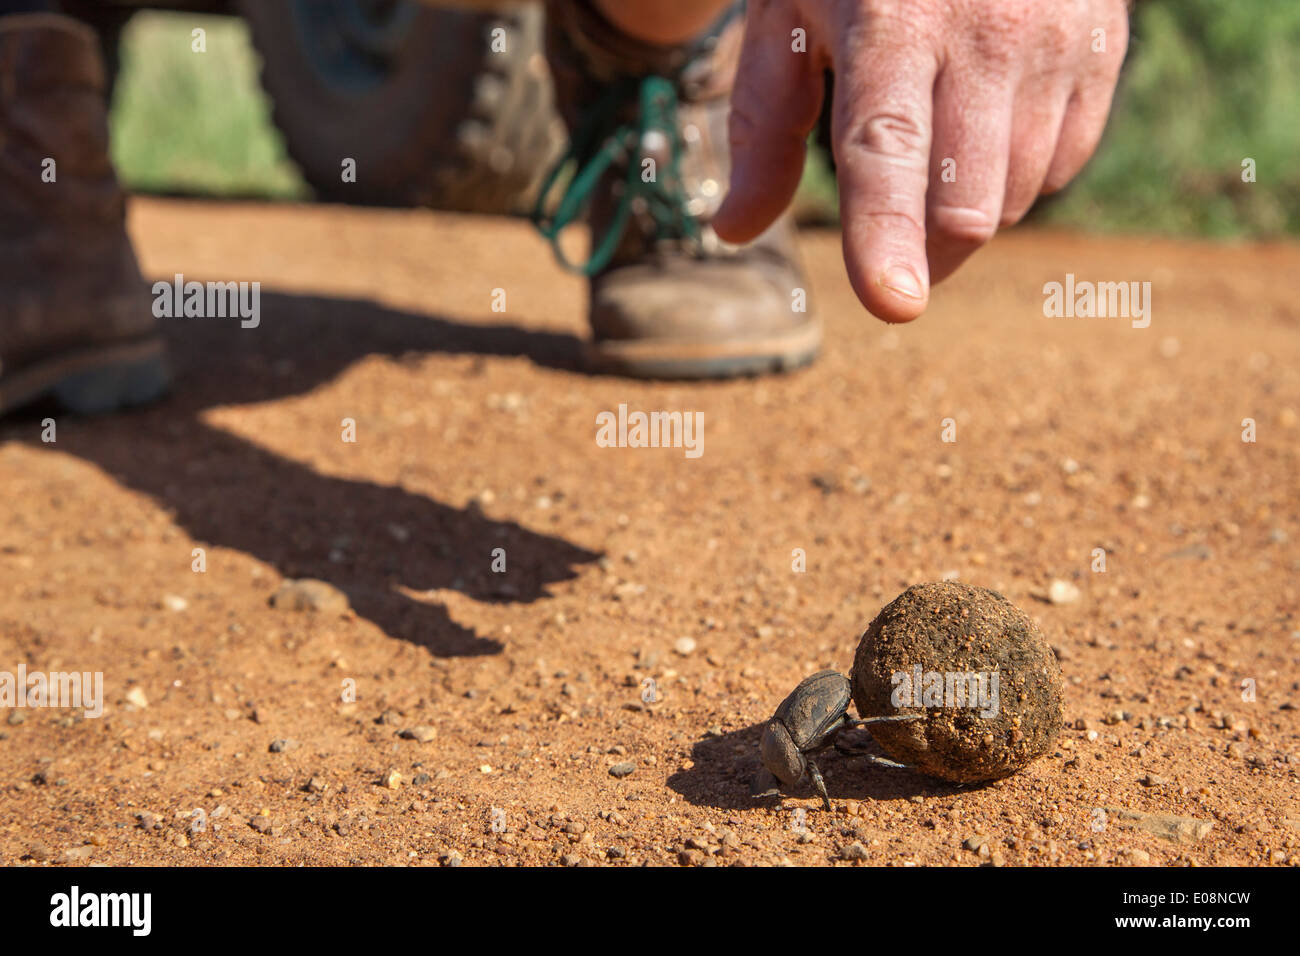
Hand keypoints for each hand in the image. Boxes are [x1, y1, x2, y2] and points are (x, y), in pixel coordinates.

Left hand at [713, 0, 1129, 321]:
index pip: (884, 150)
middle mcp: (986, 29)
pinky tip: (986, 130)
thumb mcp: (788, 23)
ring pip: (1016, 197)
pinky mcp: (1103, 43)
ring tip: (934, 160)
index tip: (893, 304)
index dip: (885, 234)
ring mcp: (1056, 36)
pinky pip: (1062, 165)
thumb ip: (761, 129)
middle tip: (891, 244)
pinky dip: (1018, 178)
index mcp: (889, 22)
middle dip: (922, 253)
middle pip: (965, 205)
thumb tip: (733, 230)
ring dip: (966, 216)